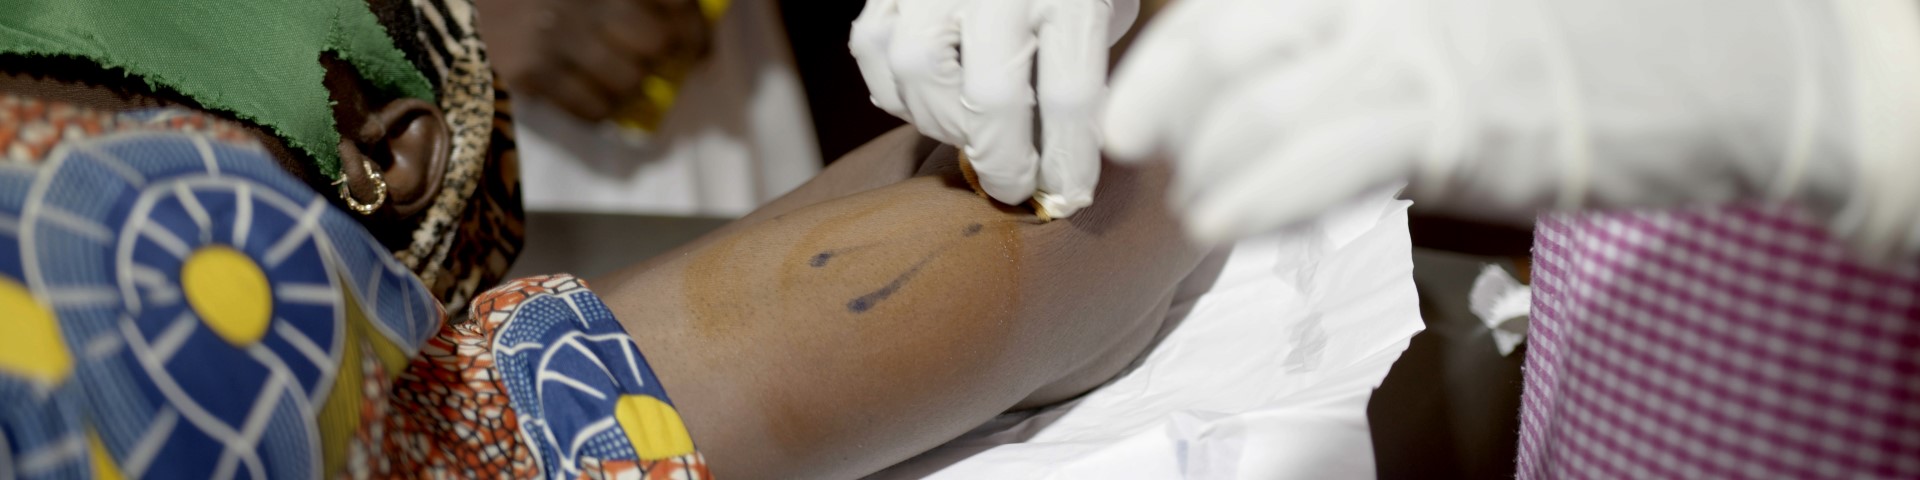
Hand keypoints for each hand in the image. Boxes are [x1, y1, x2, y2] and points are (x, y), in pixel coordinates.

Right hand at [479, 0, 713, 121]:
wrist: (459, 3)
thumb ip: (634, 1)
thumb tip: (687, 24)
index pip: (674, 2)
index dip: (695, 29)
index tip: (698, 48)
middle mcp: (581, 0)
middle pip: (657, 44)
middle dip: (660, 58)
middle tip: (652, 62)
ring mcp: (553, 37)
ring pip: (629, 82)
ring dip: (628, 85)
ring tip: (615, 76)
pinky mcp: (529, 72)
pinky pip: (592, 108)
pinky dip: (600, 108)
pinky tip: (590, 93)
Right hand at [850, 0, 1138, 217]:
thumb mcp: (1105, 9)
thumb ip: (1088, 72)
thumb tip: (1065, 160)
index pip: (1069, 97)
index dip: (1067, 163)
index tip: (1069, 195)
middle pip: (990, 96)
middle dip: (1002, 159)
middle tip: (1013, 186)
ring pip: (918, 70)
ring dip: (945, 123)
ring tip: (974, 134)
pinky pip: (874, 47)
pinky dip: (897, 89)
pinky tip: (932, 99)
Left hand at [1105, 0, 1919, 259]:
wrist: (1752, 58)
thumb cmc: (1616, 20)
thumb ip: (1385, 10)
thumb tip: (1298, 32)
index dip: (1188, 29)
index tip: (1149, 74)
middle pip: (1231, 30)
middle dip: (1161, 86)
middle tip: (1127, 129)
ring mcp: (1427, 48)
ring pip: (1262, 104)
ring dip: (1203, 155)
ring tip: (1190, 189)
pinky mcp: (1463, 124)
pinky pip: (1325, 163)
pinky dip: (1259, 192)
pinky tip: (1227, 214)